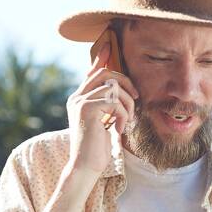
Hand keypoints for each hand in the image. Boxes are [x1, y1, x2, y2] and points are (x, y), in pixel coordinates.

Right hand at [66, 41, 138, 173]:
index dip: (101, 58)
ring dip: (127, 104)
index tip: (108, 45)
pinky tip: (119, 129)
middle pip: (106, 74)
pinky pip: (115, 102)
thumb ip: (108, 105)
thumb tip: (120, 90)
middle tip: (135, 99)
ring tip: (126, 120)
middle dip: (126, 83)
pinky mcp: (87, 110)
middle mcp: (77, 97)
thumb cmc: (97, 147)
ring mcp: (80, 102)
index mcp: (79, 98)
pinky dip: (123, 115)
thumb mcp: (104, 121)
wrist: (86, 166)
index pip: (92, 72)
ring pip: (113, 88)